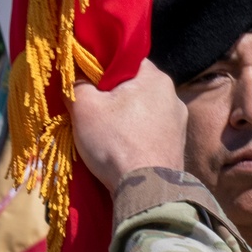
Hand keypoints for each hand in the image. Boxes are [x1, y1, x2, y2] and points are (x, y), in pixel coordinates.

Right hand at [69, 58, 186, 193]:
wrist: (146, 190)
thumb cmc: (115, 143)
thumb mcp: (85, 108)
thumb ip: (76, 84)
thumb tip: (73, 75)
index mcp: (155, 77)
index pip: (127, 60)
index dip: (104, 70)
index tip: (89, 84)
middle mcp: (173, 95)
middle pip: (136, 88)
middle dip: (115, 97)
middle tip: (95, 112)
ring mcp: (179, 123)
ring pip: (145, 112)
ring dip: (128, 119)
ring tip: (109, 136)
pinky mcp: (178, 147)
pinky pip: (152, 133)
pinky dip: (138, 138)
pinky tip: (125, 150)